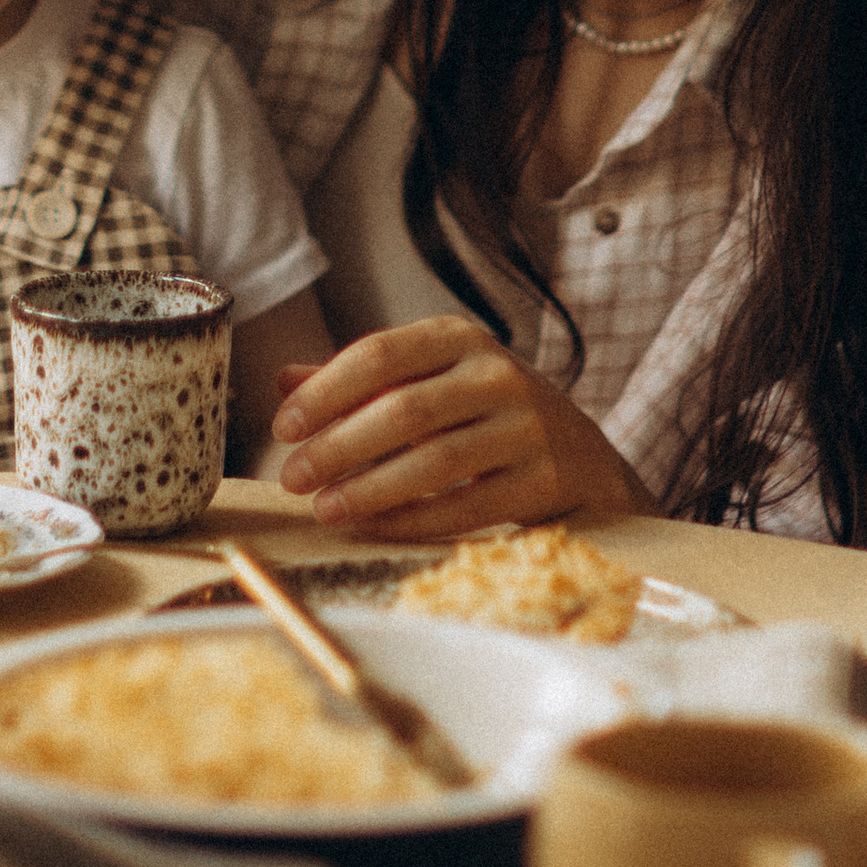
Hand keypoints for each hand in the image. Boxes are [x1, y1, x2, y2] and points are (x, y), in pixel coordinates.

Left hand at [272, 317, 643, 538]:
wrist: (584, 457)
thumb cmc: (485, 414)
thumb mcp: (430, 380)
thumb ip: (360, 382)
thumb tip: (281, 381)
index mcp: (460, 338)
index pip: (380, 354)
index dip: (326, 391)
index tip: (284, 426)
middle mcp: (497, 374)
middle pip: (404, 409)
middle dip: (338, 446)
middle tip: (291, 477)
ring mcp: (526, 427)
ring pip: (435, 460)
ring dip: (370, 488)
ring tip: (324, 508)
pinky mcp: (543, 480)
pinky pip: (466, 505)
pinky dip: (411, 519)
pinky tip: (370, 527)